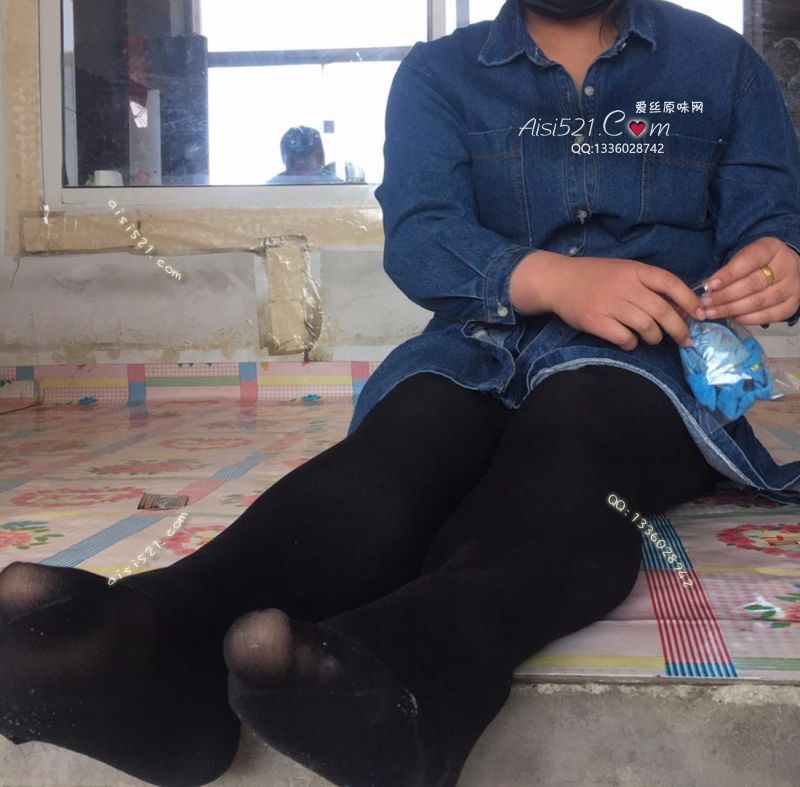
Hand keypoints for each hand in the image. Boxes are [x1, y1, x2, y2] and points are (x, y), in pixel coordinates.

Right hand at [510, 251, 701, 350]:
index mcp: (635, 270)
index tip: (699, 315)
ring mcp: (610, 304)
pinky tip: (629, 342)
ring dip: (655, 338)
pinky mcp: (596, 321)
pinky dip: (632, 344)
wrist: (557, 281)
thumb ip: (646, 283)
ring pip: (647, 327)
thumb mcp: (623, 270)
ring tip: (653, 339)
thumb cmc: (593, 276)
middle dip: (679, 329)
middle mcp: (625, 286)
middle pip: (663, 311)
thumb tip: (678, 305)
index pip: (671, 283)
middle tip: (684, 340)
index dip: (689, 300)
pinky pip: (625, 338)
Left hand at [697, 237, 799, 324]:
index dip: (728, 274)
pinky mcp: (792, 305)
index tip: (710, 285)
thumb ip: (728, 269)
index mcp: (772, 249)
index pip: (749, 260)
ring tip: (711, 312)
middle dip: (725, 295)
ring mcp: (792, 287)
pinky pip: (769, 316)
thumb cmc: (756, 263)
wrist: (783, 268)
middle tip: (705, 303)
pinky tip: (732, 318)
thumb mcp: (743, 257)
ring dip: (731, 309)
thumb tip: (707, 287)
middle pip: (753, 284)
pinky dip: (747, 319)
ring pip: (759, 302)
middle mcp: (786, 267)